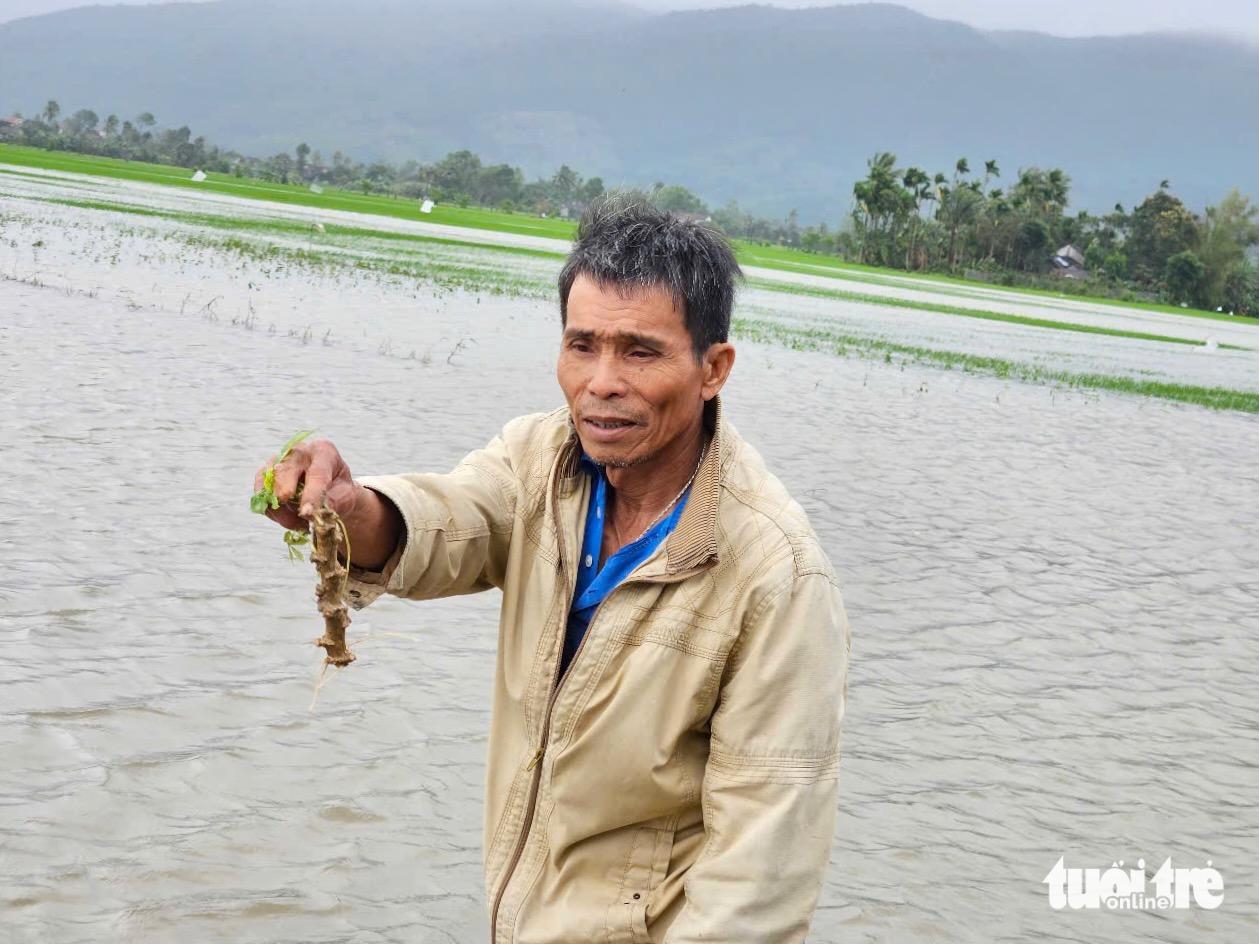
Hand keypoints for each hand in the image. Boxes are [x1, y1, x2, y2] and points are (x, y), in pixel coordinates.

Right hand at [252, 440, 401, 570]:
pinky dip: (272, 511)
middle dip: (287, 499)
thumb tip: (311, 515)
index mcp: (323, 451)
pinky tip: (289, 519)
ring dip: (280, 511)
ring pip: (268, 486)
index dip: (311, 496)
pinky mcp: (264, 474)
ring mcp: (278, 460)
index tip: (308, 514)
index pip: (316, 474)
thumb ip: (332, 503)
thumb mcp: (345, 496)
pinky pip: (260, 496)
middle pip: (284, 473)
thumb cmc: (339, 490)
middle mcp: (298, 451)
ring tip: (300, 523)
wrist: (330, 489)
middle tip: (300, 518)